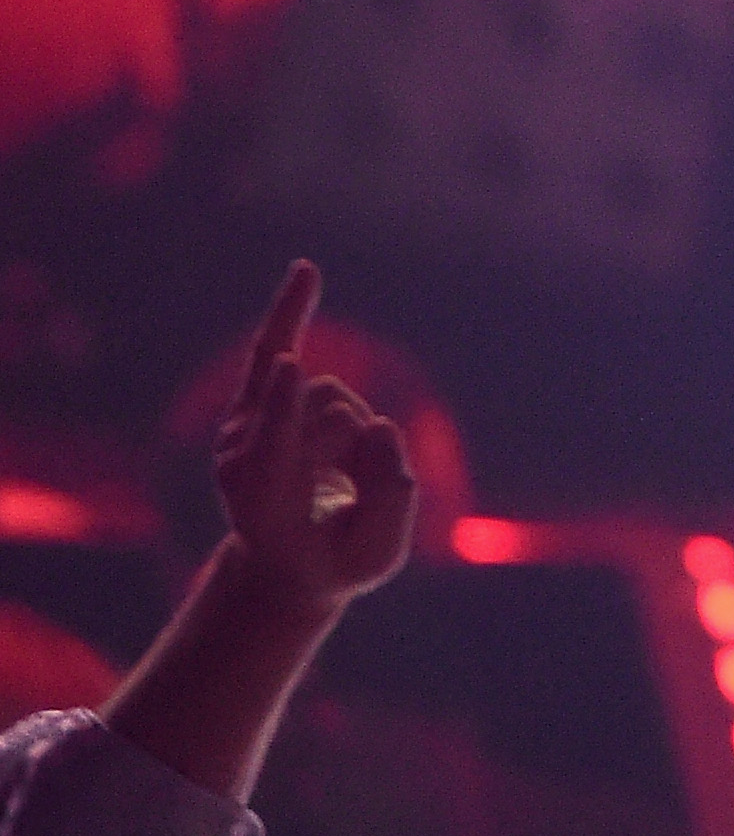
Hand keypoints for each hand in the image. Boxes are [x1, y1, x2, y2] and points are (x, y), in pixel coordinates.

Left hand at [210, 260, 418, 609]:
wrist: (284, 565)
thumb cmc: (335, 561)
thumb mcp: (376, 554)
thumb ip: (391, 498)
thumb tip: (382, 426)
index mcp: (262, 508)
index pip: (275, 448)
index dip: (285, 407)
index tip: (289, 366)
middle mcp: (240, 461)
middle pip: (330, 414)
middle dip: (363, 444)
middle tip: (351, 500)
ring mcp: (242, 427)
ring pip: (329, 391)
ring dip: (353, 431)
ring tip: (337, 478)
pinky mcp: (255, 400)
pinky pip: (275, 343)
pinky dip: (292, 309)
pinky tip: (305, 271)